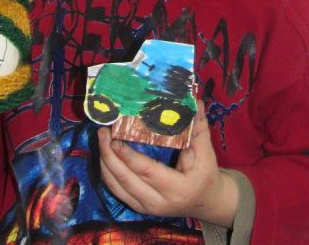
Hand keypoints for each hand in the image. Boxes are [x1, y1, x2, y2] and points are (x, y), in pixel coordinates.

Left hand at [98, 102, 238, 226]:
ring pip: (117, 187)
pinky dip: (107, 173)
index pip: (147, 172)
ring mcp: (146, 207)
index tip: (114, 138)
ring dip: (105, 163)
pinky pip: (117, 191)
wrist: (207, 202)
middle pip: (125, 180)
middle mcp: (158, 202)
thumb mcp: (206, 152)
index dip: (128, 156)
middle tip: (102, 132)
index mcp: (176, 189)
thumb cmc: (206, 174)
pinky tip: (105, 154)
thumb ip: (199, 127)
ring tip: (101, 139)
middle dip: (109, 156)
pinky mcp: (139, 207)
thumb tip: (194, 101)